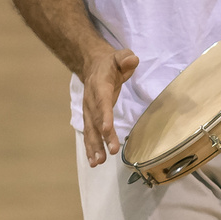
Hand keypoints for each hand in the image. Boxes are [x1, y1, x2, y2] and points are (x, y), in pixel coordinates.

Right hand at [78, 43, 140, 168]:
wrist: (92, 65)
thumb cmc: (111, 63)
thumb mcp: (119, 56)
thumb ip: (125, 58)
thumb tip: (132, 60)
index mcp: (99, 87)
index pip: (102, 102)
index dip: (105, 116)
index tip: (109, 130)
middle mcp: (91, 101)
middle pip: (96, 121)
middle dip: (103, 137)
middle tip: (111, 152)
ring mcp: (88, 111)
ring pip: (90, 131)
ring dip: (94, 147)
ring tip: (98, 162)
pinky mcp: (90, 118)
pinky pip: (89, 134)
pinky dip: (90, 148)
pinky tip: (94, 161)